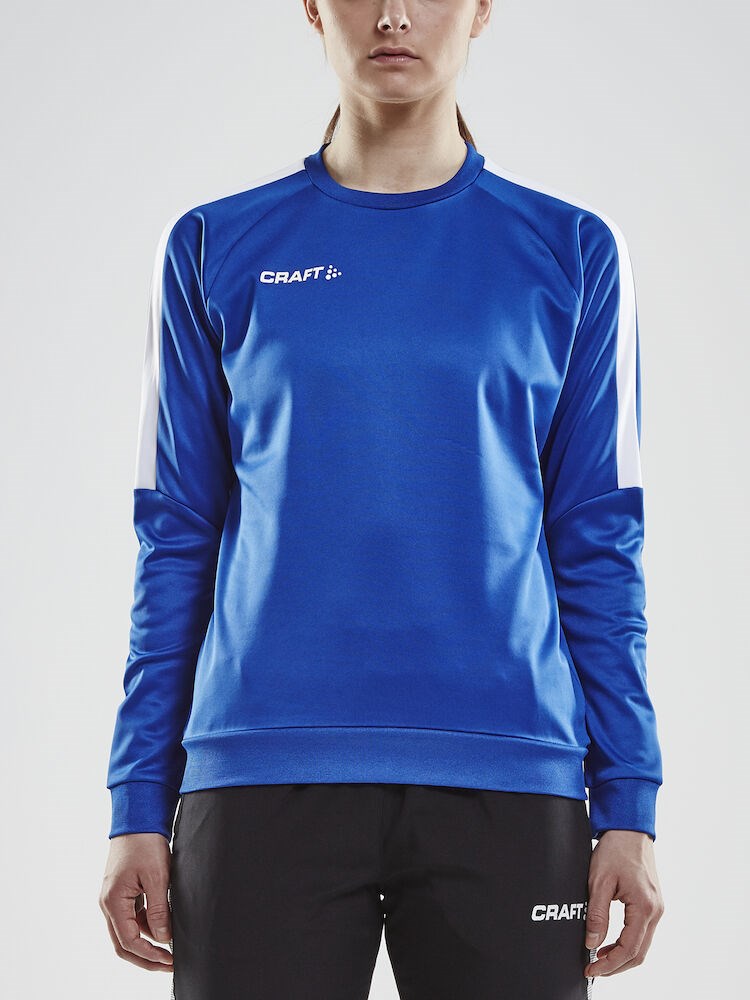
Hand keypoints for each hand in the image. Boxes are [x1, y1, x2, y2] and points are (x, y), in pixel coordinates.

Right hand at [99, 832, 173, 970]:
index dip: (150, 955)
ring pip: (129, 931)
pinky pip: (133, 917)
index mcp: (113, 902)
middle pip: (123, 943)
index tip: (170, 960)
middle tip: (169, 964)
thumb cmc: (145, 843)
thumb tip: (164, 938)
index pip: (129, 941)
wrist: (138, 818)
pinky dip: (147, 924)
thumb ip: (159, 910)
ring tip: (172, 944)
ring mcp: (114, 898)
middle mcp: (109, 904)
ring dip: (148, 941)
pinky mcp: (123, 892)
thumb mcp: (157, 877)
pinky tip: (165, 924)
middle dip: (146, 957)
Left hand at [583, 829, 663, 978]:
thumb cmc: (615, 849)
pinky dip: (627, 943)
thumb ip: (596, 914)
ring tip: (599, 958)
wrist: (629, 829)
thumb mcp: (599, 881)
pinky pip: (642, 932)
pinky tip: (610, 943)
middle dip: (616, 966)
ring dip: (621, 956)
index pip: (629, 949)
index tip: (591, 969)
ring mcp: (657, 907)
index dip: (609, 964)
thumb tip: (591, 943)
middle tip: (593, 969)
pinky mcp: (652, 903)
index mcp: (645, 907)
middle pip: (639, 953)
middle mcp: (656, 910)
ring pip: (642, 945)